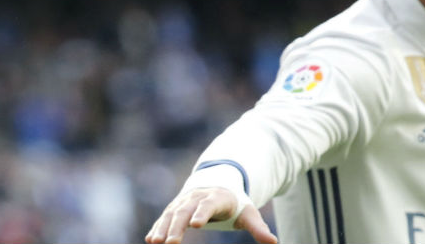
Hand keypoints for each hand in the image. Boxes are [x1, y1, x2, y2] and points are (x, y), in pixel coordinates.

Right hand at [145, 186, 276, 243]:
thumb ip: (258, 228)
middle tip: (171, 243)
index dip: (202, 213)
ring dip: (162, 228)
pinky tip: (150, 240)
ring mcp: (184, 202)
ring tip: (155, 243)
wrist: (216, 185)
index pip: (208, 204)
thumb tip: (273, 242)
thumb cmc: (234, 204)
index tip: (196, 225)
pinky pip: (164, 217)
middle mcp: (196, 198)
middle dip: (176, 226)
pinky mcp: (175, 208)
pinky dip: (157, 227)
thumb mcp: (248, 214)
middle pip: (184, 210)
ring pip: (171, 214)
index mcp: (216, 197)